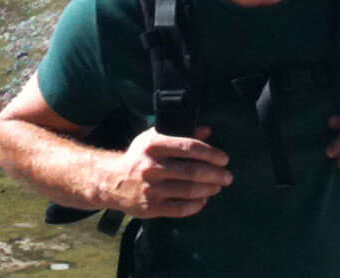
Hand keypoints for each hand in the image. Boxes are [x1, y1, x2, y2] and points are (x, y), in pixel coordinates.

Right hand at [97, 126, 231, 218]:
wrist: (111, 181)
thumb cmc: (138, 157)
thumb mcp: (154, 139)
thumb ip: (181, 134)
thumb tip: (208, 130)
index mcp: (153, 145)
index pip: (189, 147)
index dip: (211, 153)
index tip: (224, 158)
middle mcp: (152, 167)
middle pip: (192, 171)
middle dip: (215, 174)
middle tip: (228, 176)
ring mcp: (151, 189)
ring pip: (189, 190)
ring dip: (209, 189)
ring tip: (218, 187)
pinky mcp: (150, 207)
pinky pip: (180, 208)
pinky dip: (196, 205)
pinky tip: (203, 200)